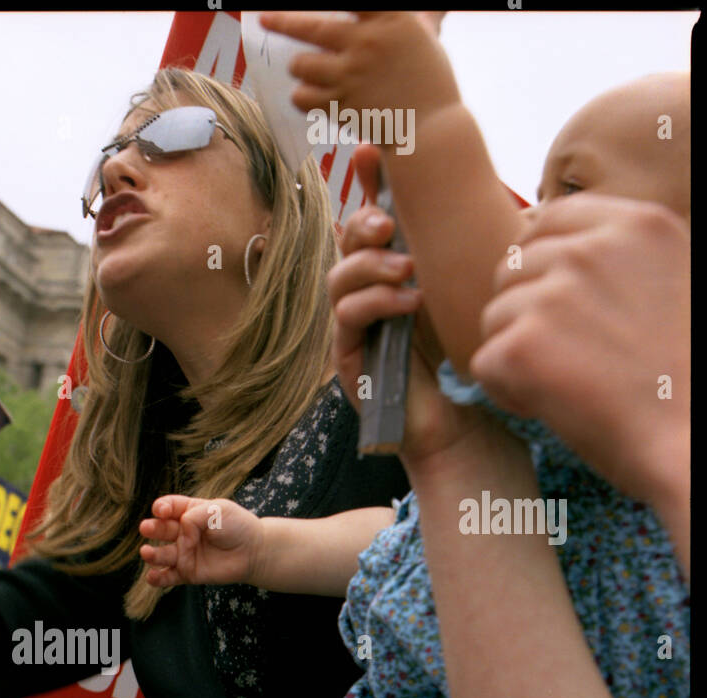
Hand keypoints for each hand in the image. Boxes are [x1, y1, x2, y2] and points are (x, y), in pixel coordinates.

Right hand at [139, 495, 259, 588]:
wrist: (254, 551)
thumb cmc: (237, 526)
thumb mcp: (217, 510)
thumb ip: (194, 517)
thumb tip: (181, 532)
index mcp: (189, 512)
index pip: (168, 507)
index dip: (161, 508)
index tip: (161, 511)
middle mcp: (183, 533)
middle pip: (161, 529)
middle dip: (152, 528)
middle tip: (146, 528)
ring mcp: (184, 553)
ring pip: (162, 554)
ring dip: (152, 554)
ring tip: (146, 553)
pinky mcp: (187, 573)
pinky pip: (169, 577)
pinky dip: (158, 578)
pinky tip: (152, 577)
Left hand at [259, 11, 460, 132]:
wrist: (431, 130)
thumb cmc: (430, 83)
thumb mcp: (423, 38)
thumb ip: (407, 20)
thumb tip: (410, 11)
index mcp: (392, 19)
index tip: (303, 0)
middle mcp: (368, 42)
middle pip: (313, 26)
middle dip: (283, 22)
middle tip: (265, 18)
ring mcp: (352, 74)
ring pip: (302, 64)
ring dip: (298, 67)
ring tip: (303, 68)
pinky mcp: (342, 104)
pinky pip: (304, 97)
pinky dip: (301, 95)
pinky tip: (307, 94)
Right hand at [329, 147, 479, 465]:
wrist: (454, 419)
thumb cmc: (460, 354)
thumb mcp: (464, 287)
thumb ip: (460, 247)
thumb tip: (482, 191)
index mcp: (389, 267)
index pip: (370, 216)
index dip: (366, 183)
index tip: (370, 153)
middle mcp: (364, 291)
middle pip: (346, 241)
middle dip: (364, 223)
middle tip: (389, 223)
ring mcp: (350, 324)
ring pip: (340, 277)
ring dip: (371, 265)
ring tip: (407, 268)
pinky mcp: (346, 356)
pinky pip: (347, 317)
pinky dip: (377, 303)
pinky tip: (409, 302)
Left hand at [470, 193, 689, 509]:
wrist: (689, 440)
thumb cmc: (684, 375)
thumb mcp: (672, 283)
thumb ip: (620, 261)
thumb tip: (555, 252)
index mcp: (637, 226)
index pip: (550, 219)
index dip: (537, 260)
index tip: (548, 300)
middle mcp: (592, 250)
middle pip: (512, 270)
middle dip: (524, 313)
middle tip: (568, 356)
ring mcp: (553, 295)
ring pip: (494, 318)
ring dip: (516, 354)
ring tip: (568, 383)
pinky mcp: (522, 346)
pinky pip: (483, 363)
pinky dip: (507, 393)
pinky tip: (552, 406)